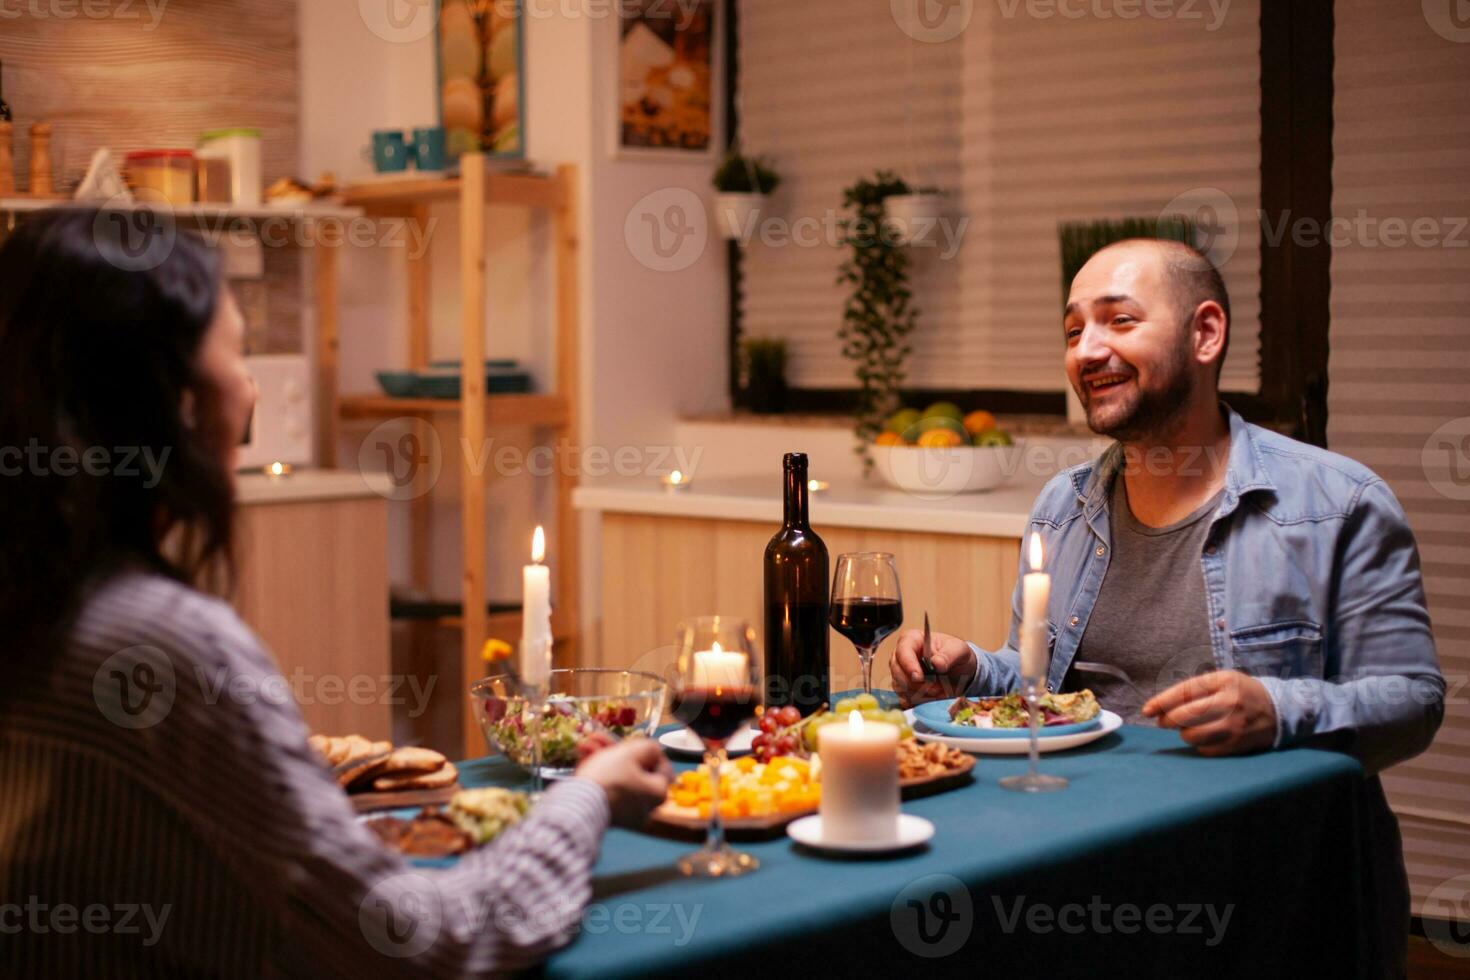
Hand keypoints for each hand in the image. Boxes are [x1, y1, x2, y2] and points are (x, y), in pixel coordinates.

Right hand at [574, 736, 672, 827]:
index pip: (661, 766)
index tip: (631, 743)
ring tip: (584, 746)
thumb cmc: (610, 776)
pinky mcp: (608, 815)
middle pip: (634, 770)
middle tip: (598, 738)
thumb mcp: (633, 752)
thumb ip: (649, 747)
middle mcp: (646, 806)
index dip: (646, 750)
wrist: (579, 804)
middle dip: (615, 750)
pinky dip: (598, 774)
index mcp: (658, 793)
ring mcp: (626, 813)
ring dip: (602, 758)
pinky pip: (608, 789)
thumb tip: (653, 751)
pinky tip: (583, 758)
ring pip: (617, 777)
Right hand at [889, 628, 976, 707]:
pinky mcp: (904, 691)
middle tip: (937, 687)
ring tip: (941, 691)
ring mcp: (901, 675)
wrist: (960, 672)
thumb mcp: (959, 650)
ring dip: (922, 694)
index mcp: (912, 640)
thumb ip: (949, 654)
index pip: (903, 651)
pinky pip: (905, 700)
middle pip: (898, 672)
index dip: (908, 665)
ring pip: (902, 688)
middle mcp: (902, 657)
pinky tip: (935, 698)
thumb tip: (936, 663)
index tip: (919, 677)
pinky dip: (921, 703)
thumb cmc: (956, 655)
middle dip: (917, 684)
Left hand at [1142, 670, 1276, 756]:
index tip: (1146, 710)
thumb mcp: (1222, 680)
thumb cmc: (1242, 693)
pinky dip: (1199, 746)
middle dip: (1167, 720)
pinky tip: (1206, 738)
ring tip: (1190, 728)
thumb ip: (1194, 690)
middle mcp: (1230, 702)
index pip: (1185, 691)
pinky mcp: (1238, 744)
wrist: (1280, 710)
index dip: (1161, 702)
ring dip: (1184, 733)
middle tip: (1163, 722)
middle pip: (1186, 715)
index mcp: (1223, 681)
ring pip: (1193, 735)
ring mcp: (1235, 725)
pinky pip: (1205, 750)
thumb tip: (1160, 708)